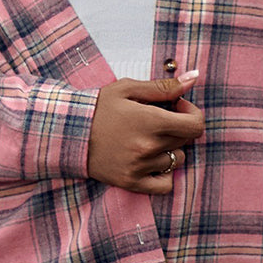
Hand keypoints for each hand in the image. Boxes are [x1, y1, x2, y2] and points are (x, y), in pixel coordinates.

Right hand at [87, 72, 204, 194]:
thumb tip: (194, 78)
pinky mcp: (131, 182)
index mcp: (151, 121)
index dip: (192, 114)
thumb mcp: (128, 89)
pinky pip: (166, 185)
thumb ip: (163, 86)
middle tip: (157, 120)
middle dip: (177, 127)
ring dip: (169, 149)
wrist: (67, 133)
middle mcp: (148, 146)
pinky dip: (164, 174)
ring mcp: (140, 167)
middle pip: (185, 140)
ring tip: (148, 139)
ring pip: (176, 160)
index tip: (178, 107)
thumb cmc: (98, 107)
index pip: (195, 125)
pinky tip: (151, 161)